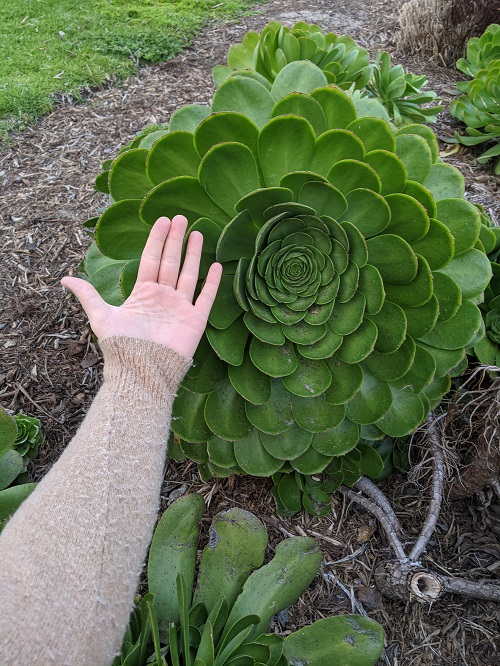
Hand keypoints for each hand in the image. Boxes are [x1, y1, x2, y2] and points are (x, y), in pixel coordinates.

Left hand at [61, 215, 221, 358]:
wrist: (142, 370)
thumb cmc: (122, 346)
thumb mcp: (102, 317)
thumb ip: (88, 295)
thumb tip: (63, 279)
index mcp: (143, 293)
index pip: (151, 259)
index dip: (157, 240)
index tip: (162, 220)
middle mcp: (163, 297)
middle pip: (171, 262)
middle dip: (176, 240)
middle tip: (181, 218)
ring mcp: (180, 307)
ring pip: (189, 274)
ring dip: (193, 254)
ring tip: (196, 233)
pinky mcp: (195, 320)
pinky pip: (206, 297)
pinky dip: (212, 282)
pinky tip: (217, 266)